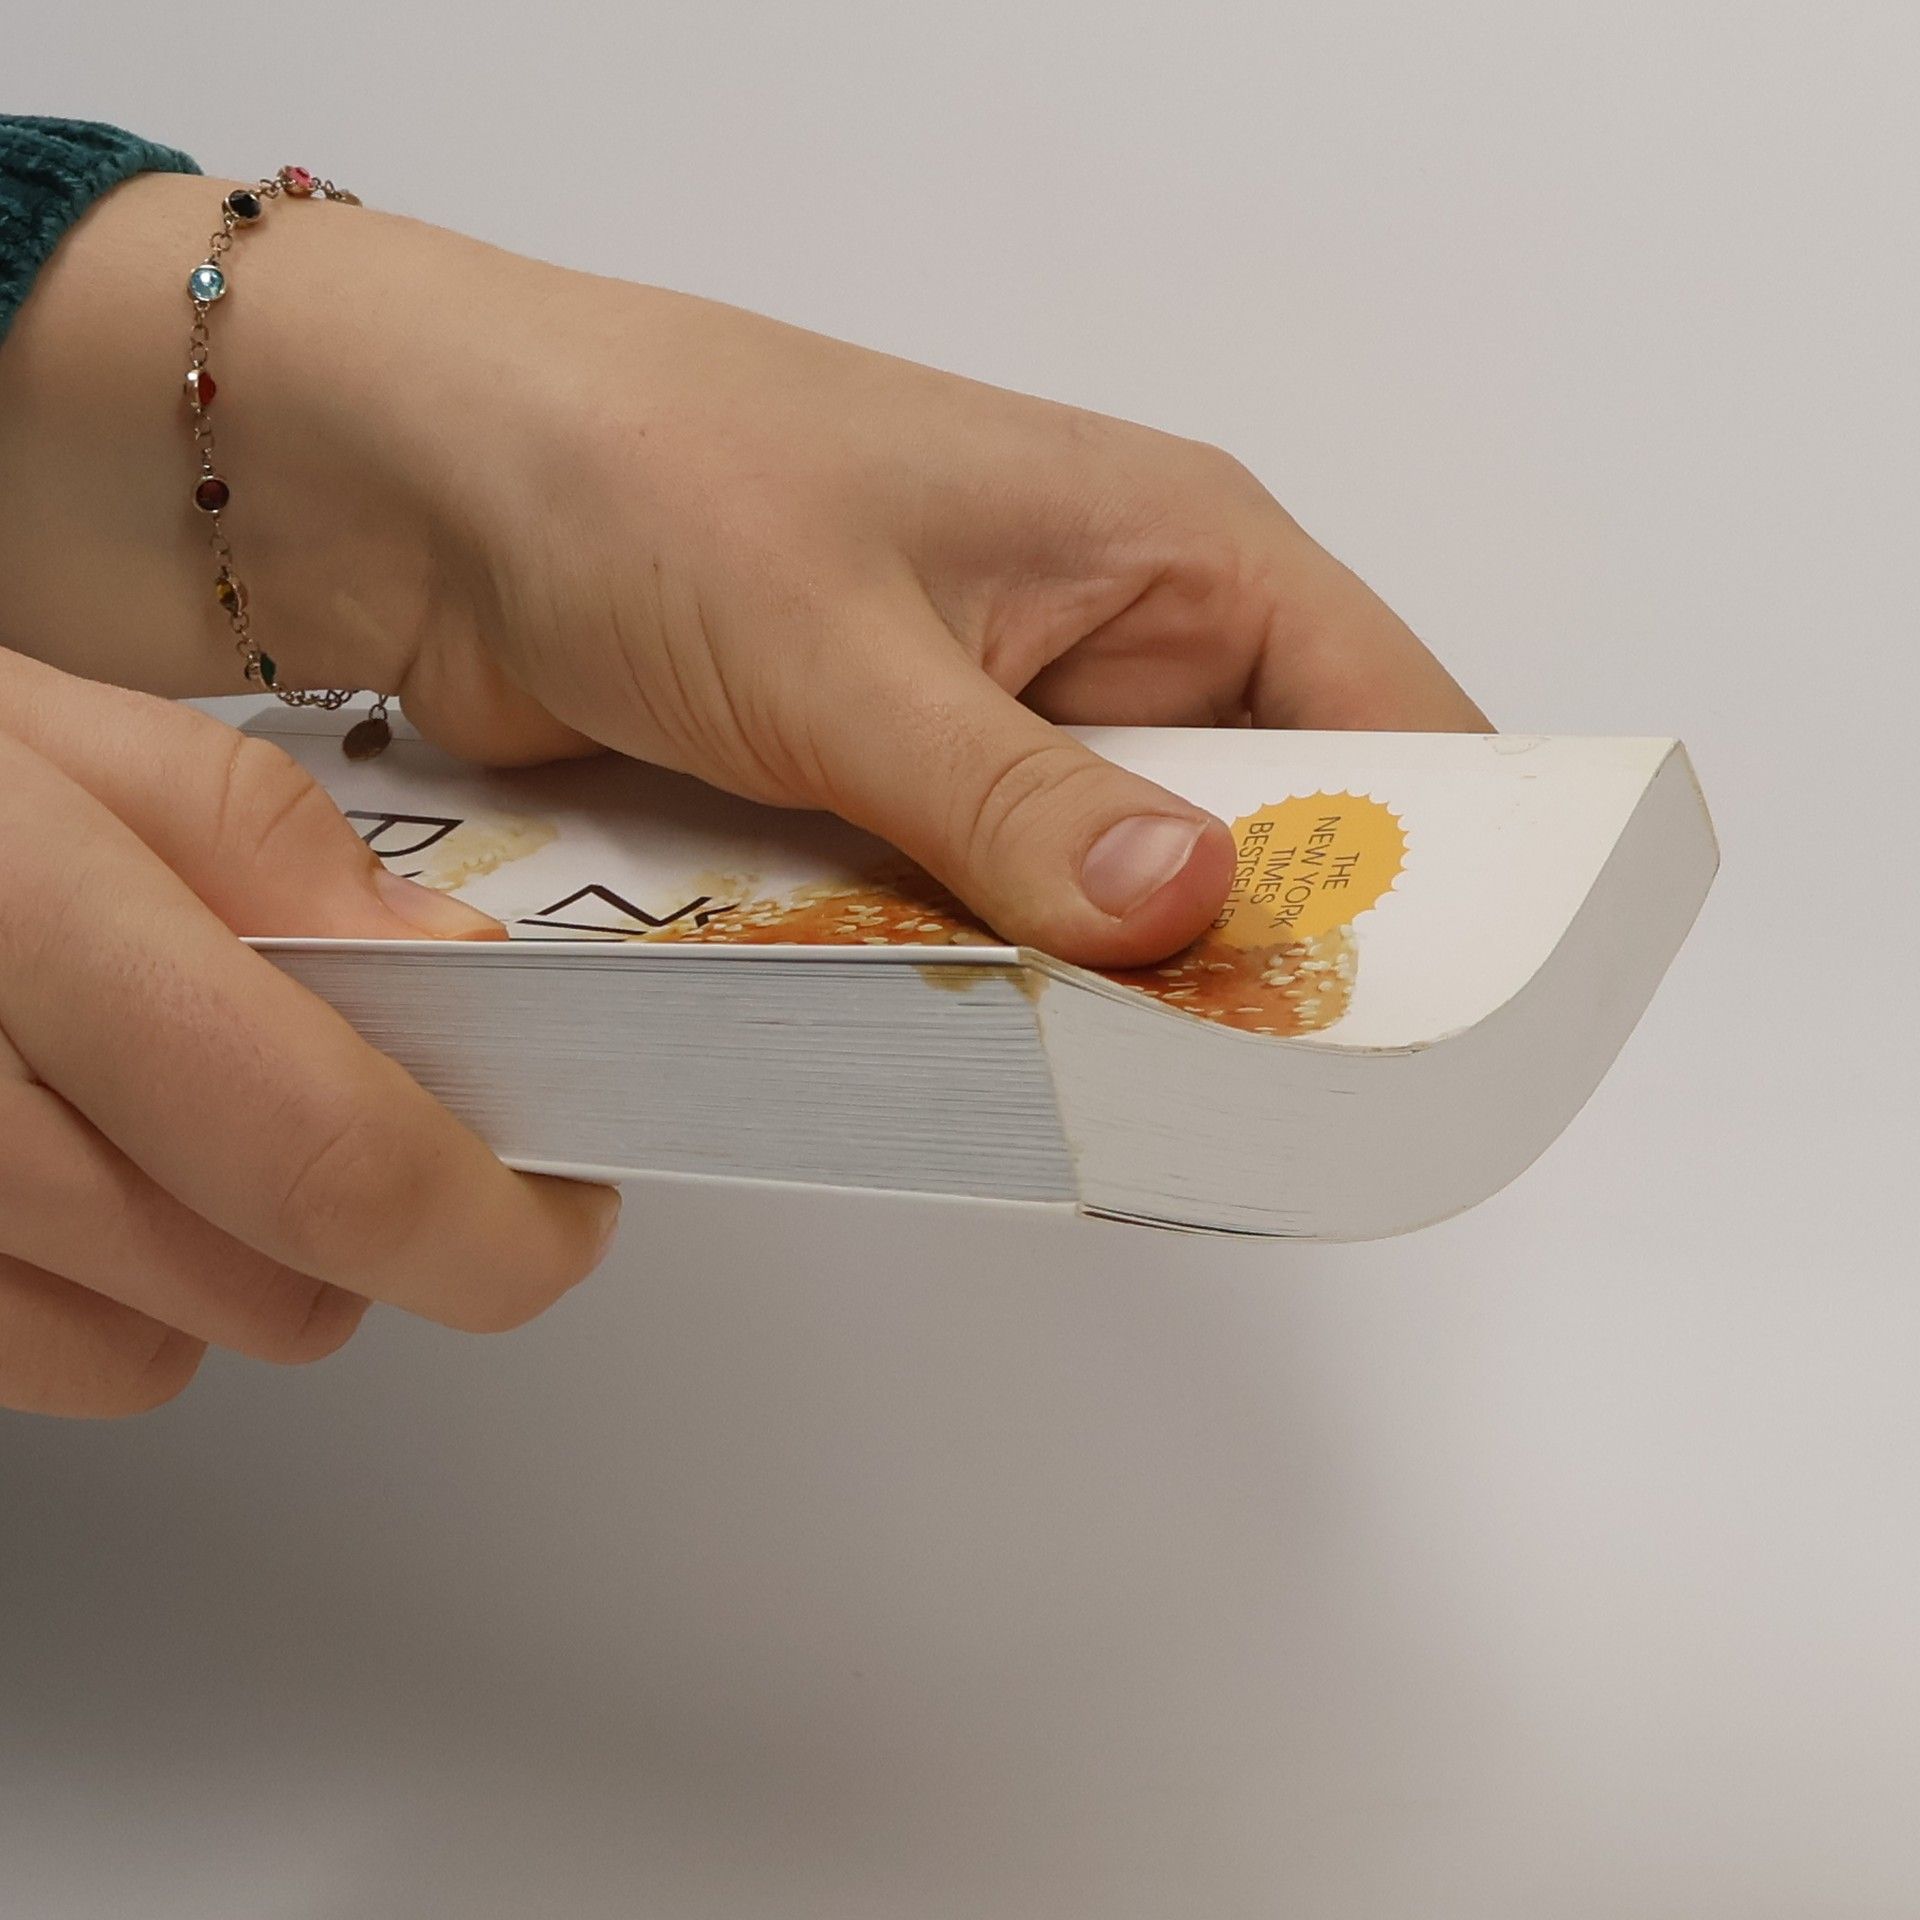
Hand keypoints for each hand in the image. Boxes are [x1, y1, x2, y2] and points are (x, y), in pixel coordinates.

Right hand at [0, 653, 619, 1416]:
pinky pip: (51, 1362)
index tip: (566, 1208)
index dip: (493, 1221)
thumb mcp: (73, 742)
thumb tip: (461, 983)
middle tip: (394, 1122)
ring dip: (241, 1260)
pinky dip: (112, 1295)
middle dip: (387, 1228)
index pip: (325, 1152)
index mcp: (27, 922)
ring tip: (189, 1113)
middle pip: (272, 1284)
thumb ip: (276, 858)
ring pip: (167, 1349)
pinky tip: (81, 1167)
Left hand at [1, 174, 1485, 970]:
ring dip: (1110, 992)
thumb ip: (1017, 799)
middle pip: (1261, 834)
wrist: (420, 487)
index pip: (1385, 713)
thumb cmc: (639, 470)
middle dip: (1256, 961)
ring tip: (1124, 1111)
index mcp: (1169, 548)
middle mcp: (1109, 645)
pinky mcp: (900, 805)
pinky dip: (996, 993)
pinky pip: (995, 923)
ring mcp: (998, 737)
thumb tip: (1189, 912)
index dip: (1434, 861)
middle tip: (1259, 1108)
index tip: (1434, 1012)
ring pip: (1119, 899)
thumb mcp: (846, 644)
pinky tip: (993, 1067)